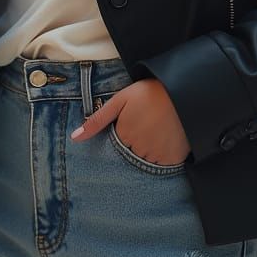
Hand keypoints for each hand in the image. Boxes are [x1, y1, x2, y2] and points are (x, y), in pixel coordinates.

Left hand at [70, 77, 189, 166]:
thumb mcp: (120, 100)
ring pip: (147, 162)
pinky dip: (163, 156)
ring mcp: (157, 156)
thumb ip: (97, 120)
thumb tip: (74, 138)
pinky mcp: (174, 160)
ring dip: (148, 151)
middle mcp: (139, 150)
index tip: (132, 124)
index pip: (116, 148)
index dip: (123, 135)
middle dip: (135, 145)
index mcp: (124, 136)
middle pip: (131, 156)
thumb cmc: (148, 93)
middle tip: (146, 126)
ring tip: (156, 130)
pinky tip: (166, 138)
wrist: (181, 91)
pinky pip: (164, 165)